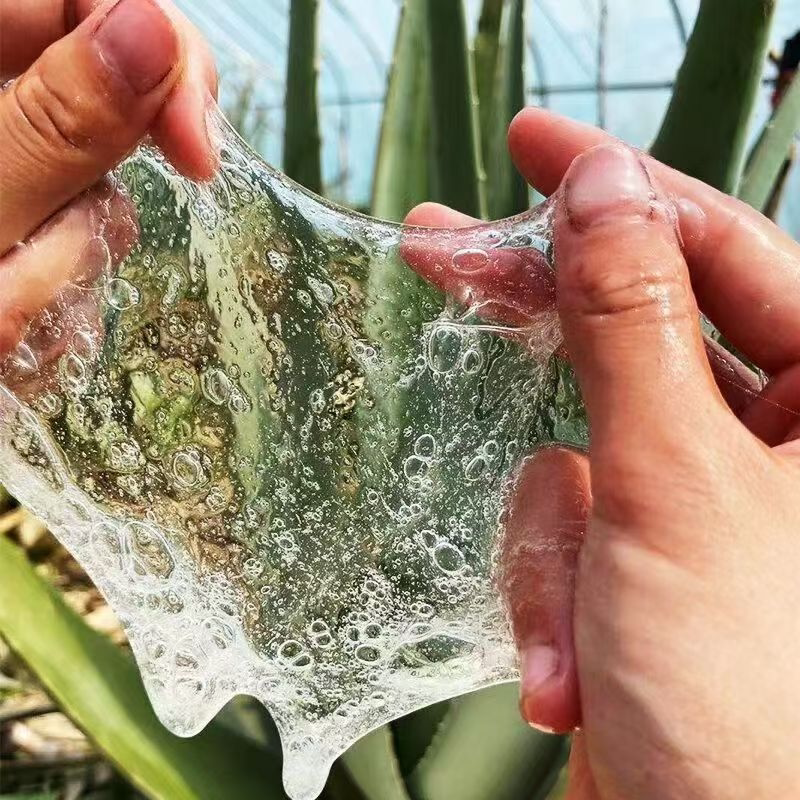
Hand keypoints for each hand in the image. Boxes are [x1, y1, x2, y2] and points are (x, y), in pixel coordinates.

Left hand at [0, 0, 216, 360]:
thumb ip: (55, 126)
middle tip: (58, 263)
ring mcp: (0, 166)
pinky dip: (60, 296)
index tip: (197, 154)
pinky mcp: (13, 222)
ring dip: (69, 266)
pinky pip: (79, 244)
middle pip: (105, 104)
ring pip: (97, 191)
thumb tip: (154, 33)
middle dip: (98, 197)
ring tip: (4, 320)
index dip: (165, 57)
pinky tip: (10, 327)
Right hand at [406, 110, 799, 798]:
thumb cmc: (749, 697)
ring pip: (574, 446)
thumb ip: (633, 325)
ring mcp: (698, 499)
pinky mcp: (636, 553)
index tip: (531, 142)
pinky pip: (560, 521)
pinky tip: (567, 673)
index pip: (718, 248)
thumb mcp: (673, 482)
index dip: (621, 188)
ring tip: (572, 630)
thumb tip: (604, 189)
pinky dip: (547, 593)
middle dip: (541, 315)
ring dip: (551, 541)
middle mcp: (778, 439)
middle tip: (441, 250)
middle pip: (637, 330)